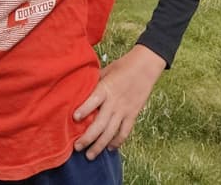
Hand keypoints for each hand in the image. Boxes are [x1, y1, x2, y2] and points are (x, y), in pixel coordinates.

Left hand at [73, 45, 166, 159]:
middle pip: (100, 124)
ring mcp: (124, 110)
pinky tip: (110, 148)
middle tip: (77, 148)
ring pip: (111, 133)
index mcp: (106, 88)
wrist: (145, 66)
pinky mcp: (133, 115)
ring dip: (100, 145)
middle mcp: (114, 102)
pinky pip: (124, 132)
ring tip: (90, 155)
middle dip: (88, 138)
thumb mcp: (106, 70)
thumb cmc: (123, 65)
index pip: (93, 101)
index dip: (84, 110)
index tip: (74, 118)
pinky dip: (117, 142)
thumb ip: (95, 82)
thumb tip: (81, 89)